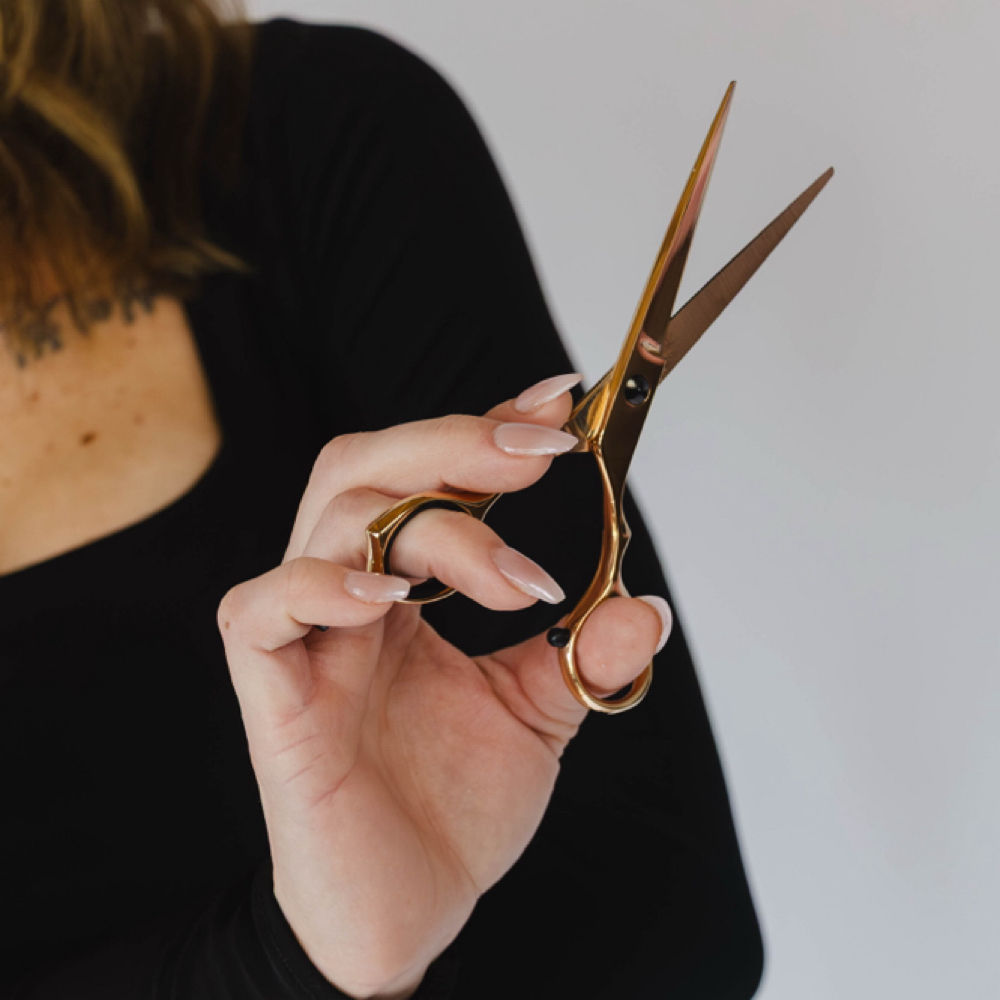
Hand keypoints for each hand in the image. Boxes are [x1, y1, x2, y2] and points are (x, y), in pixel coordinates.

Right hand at [217, 374, 671, 998]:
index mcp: (404, 592)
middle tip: (541, 448)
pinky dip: (321, 583)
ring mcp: (305, 641)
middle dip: (455, 441)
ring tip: (516, 578)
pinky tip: (388, 597)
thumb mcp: (536, 718)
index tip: (557, 402)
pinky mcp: (271, 698)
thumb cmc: (451, 810)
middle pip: (367, 467)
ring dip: (433, 524)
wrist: (403, 914)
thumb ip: (584, 657)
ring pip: (332, 518)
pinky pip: (262, 610)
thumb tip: (648, 606)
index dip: (483, 428)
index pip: (427, 477)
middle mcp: (349, 596)